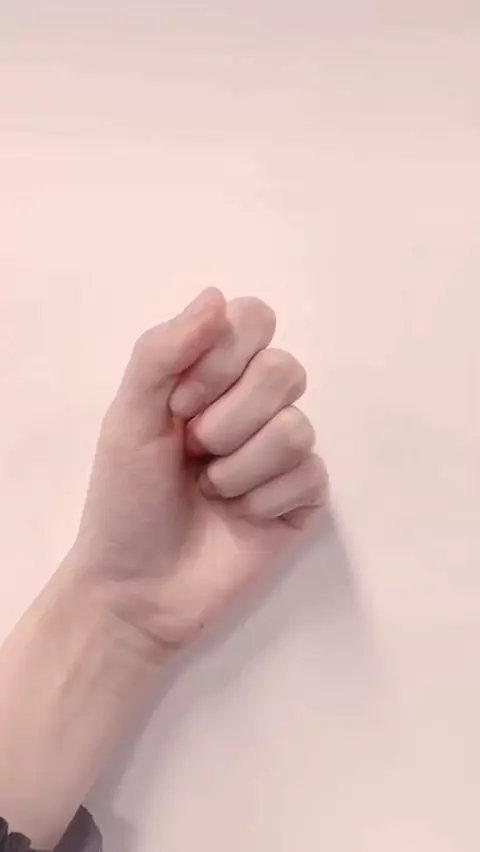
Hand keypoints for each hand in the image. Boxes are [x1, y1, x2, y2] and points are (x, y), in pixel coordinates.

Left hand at [72, 289, 327, 651]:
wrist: (138, 587)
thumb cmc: (125, 499)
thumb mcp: (127, 417)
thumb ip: (162, 352)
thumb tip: (215, 297)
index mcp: (211, 376)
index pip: (254, 320)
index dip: (222, 359)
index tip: (180, 404)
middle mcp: (253, 405)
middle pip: (285, 368)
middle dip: (229, 419)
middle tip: (194, 451)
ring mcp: (282, 452)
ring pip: (297, 426)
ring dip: (240, 466)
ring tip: (211, 490)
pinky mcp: (304, 497)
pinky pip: (310, 473)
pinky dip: (263, 499)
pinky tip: (240, 517)